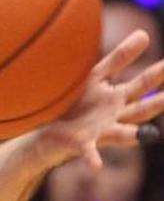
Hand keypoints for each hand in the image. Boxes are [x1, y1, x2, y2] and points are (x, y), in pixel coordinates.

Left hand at [34, 30, 163, 168]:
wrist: (47, 132)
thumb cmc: (75, 102)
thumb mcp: (95, 76)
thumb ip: (118, 59)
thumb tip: (146, 33)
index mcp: (117, 97)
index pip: (141, 83)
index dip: (157, 75)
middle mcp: (115, 115)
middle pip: (141, 108)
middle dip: (158, 102)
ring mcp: (100, 131)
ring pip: (123, 132)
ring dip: (136, 134)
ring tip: (151, 135)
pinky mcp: (81, 144)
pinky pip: (89, 152)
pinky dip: (93, 158)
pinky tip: (97, 166)